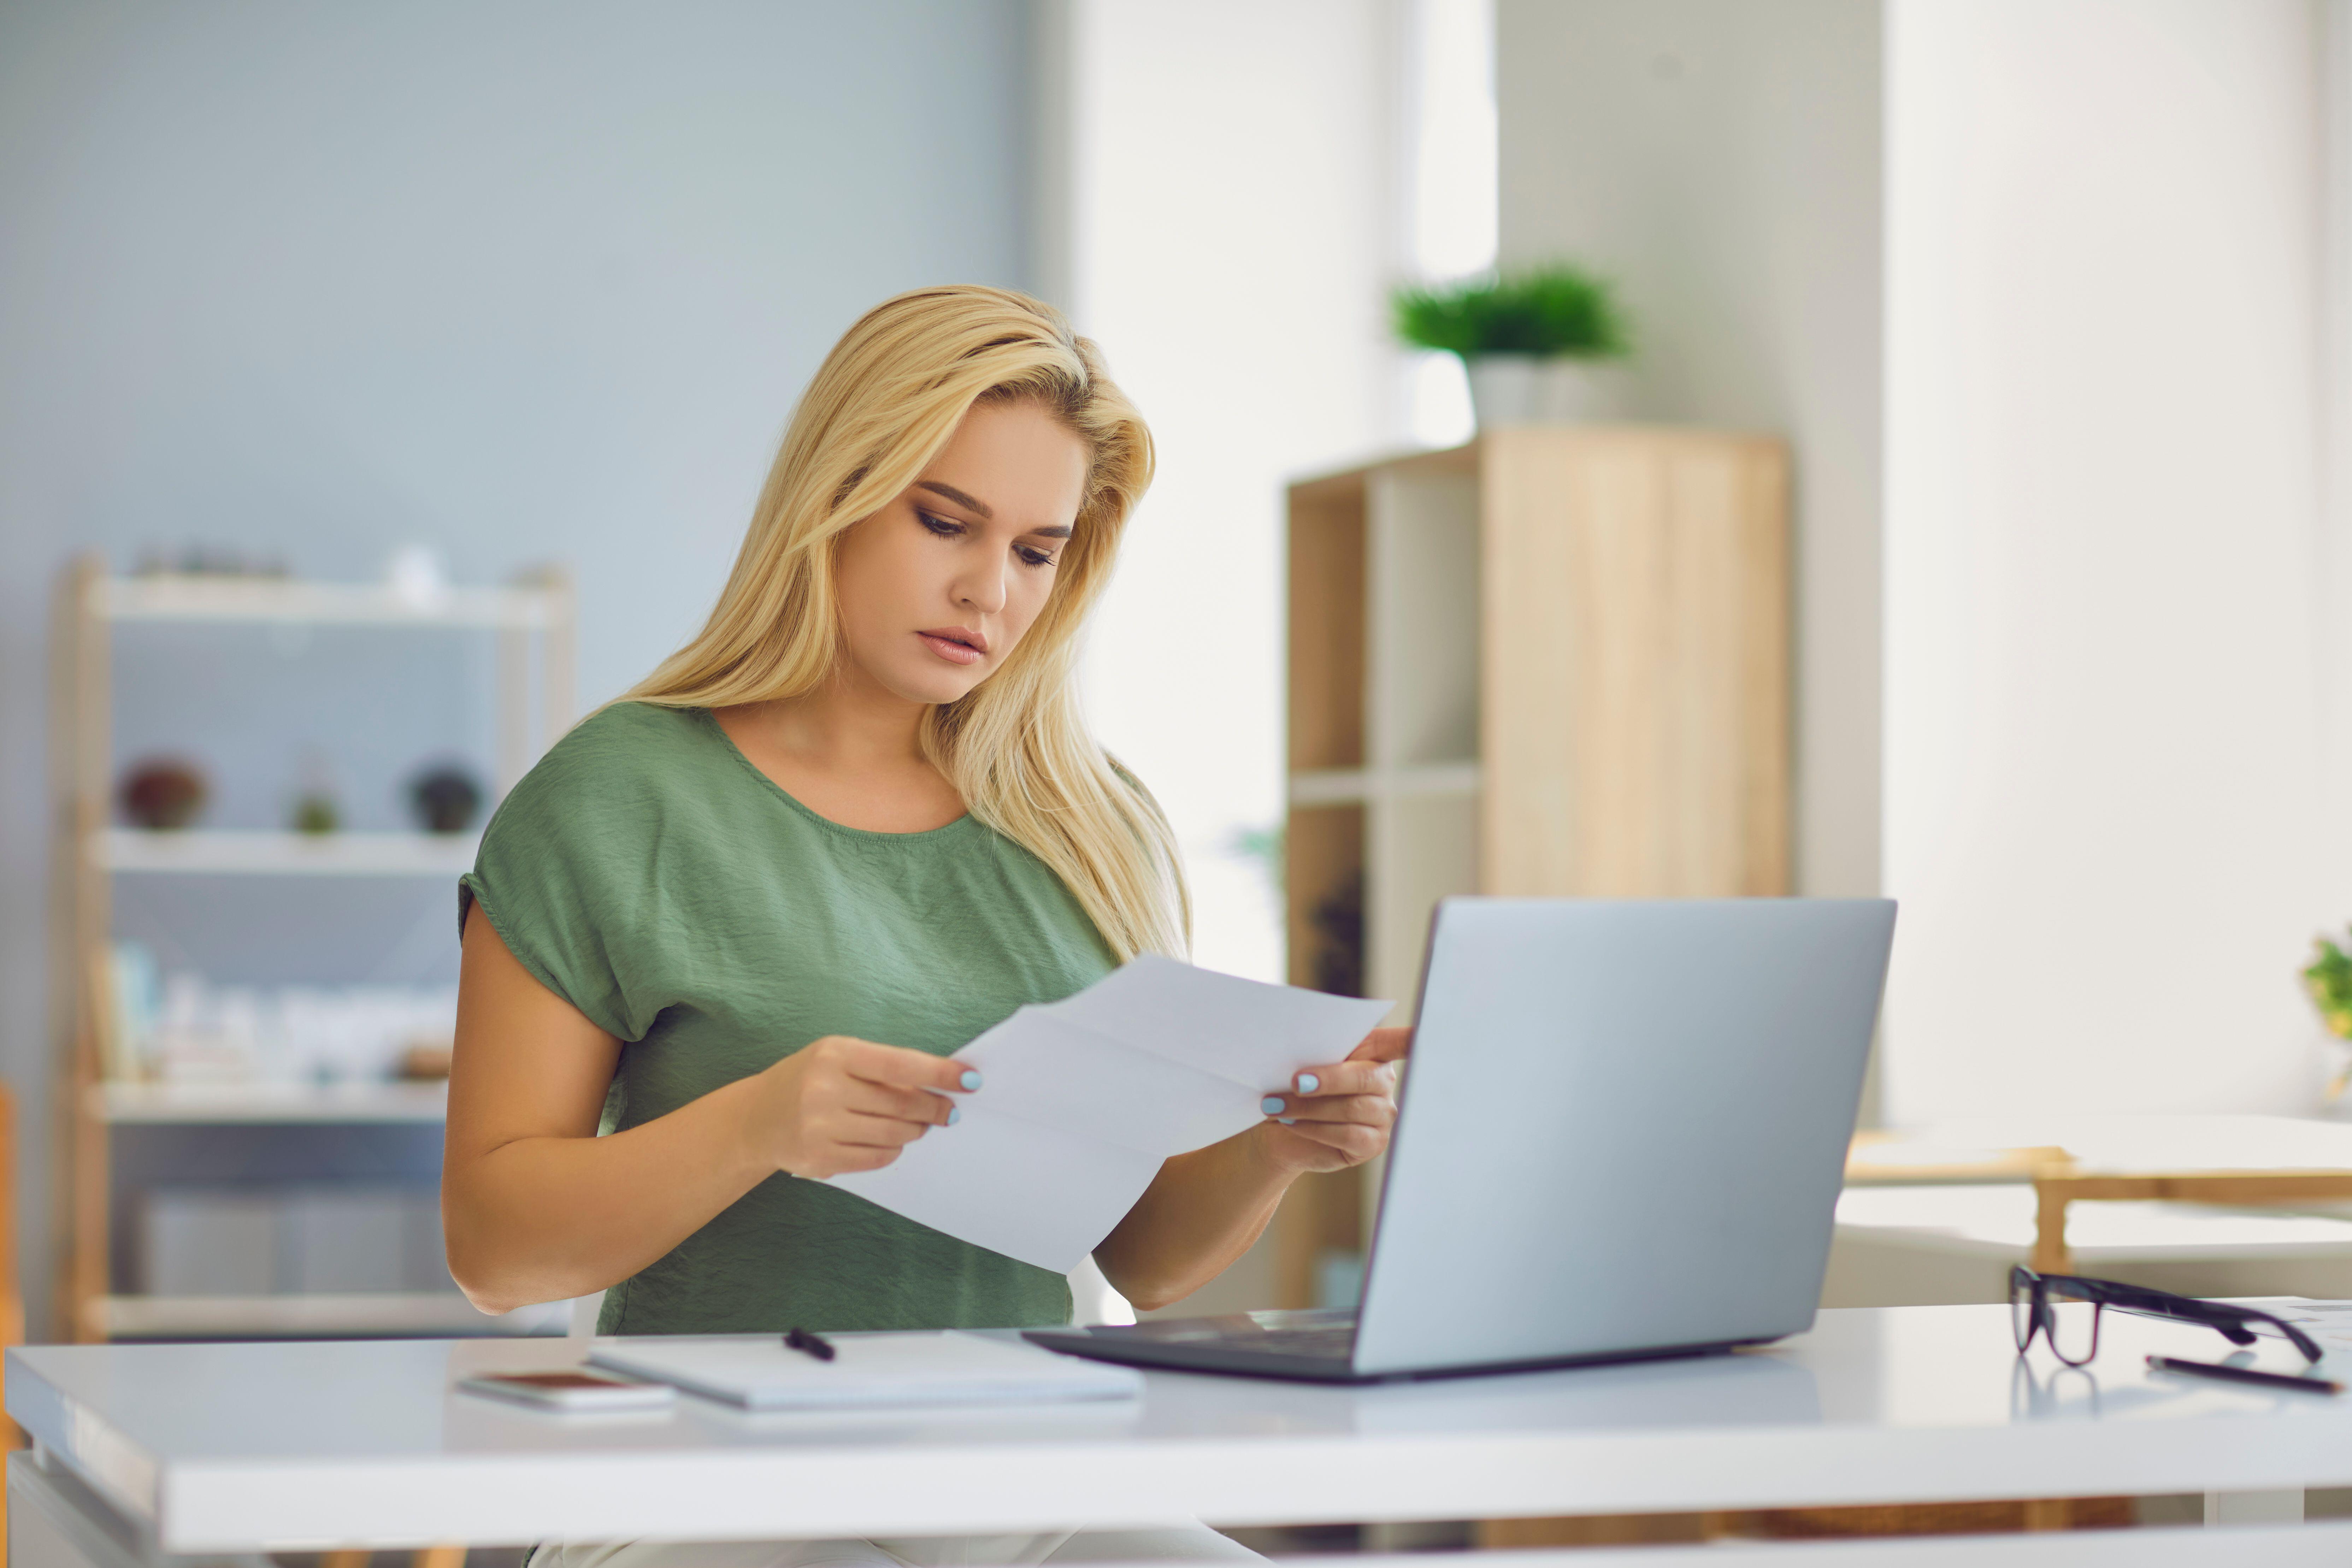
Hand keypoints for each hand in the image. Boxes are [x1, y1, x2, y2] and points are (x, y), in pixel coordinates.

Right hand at [750, 1035, 974, 1178]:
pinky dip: (893, 1151)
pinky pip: (877, 1158)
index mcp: (835, 1055)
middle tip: (948, 1112)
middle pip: (902, 1105)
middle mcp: (824, 1089)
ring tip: (919, 1126)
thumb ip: (884, 1068)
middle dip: (933, 1110)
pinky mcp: (819, 1159)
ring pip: (893, 1134)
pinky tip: (891, 1142)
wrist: (757, 1118)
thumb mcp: (839, 1058)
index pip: (900, 1065)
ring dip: (915, 1131)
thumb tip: (940, 1087)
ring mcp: (819, 1127)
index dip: (939, 1074)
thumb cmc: (810, 1080)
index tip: (970, 1080)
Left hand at [1256, 1026, 1411, 1175]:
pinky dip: (1315, 1129)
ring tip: (1277, 1105)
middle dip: (1328, 1080)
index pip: (1402, 1041)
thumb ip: (1314, 1052)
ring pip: (1352, 1108)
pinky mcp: (1374, 1142)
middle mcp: (1384, 1081)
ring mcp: (1383, 1113)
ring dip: (1309, 1107)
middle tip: (1295, 1081)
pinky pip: (1347, 1134)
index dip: (1414, 1038)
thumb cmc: (1292, 1085)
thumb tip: (1306, 1056)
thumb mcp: (1302, 1062)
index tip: (1422, 1030)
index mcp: (1374, 1051)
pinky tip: (1292, 1124)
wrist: (1281, 1125)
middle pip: (1366, 1077)